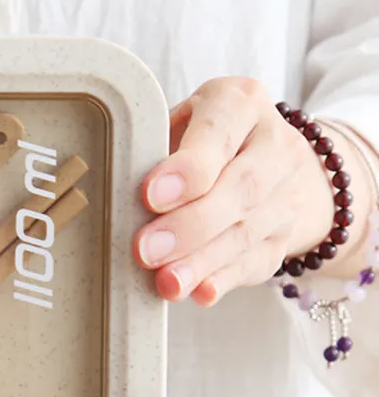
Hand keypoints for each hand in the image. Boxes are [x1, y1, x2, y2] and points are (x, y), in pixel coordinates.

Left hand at [133, 76, 366, 304]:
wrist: (268, 159)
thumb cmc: (198, 139)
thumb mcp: (177, 125)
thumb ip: (151, 151)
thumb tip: (111, 199)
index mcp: (239, 103)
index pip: (219, 132)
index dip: (187, 168)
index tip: (150, 196)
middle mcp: (273, 144)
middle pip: (240, 188)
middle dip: (189, 225)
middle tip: (146, 250)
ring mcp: (285, 193)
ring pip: (247, 231)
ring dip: (202, 261)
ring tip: (166, 282)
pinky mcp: (284, 236)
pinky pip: (257, 261)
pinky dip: (225, 279)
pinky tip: (201, 293)